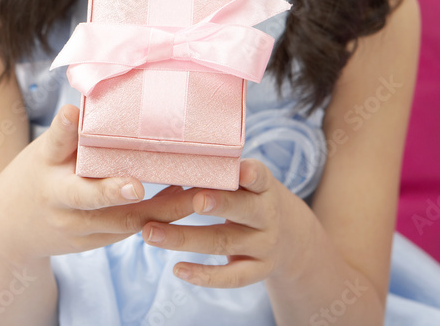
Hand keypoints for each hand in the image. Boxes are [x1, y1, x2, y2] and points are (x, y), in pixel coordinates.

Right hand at [0, 104, 199, 265]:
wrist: (9, 229)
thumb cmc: (37, 175)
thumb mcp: (44, 152)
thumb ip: (69, 133)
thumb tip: (99, 92)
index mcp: (45, 166)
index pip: (53, 143)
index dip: (62, 129)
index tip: (70, 113)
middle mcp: (58, 200)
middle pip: (87, 197)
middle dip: (112, 191)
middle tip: (136, 185)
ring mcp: (75, 227)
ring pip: (120, 221)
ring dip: (160, 209)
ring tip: (193, 192)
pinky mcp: (92, 243)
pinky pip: (128, 230)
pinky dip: (159, 218)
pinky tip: (186, 201)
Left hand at [140, 157, 317, 287]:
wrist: (289, 238)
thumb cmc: (248, 199)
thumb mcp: (245, 184)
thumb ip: (217, 175)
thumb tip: (165, 162)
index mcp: (263, 188)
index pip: (260, 178)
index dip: (251, 174)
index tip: (240, 170)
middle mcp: (266, 216)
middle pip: (244, 209)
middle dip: (220, 204)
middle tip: (196, 200)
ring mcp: (263, 246)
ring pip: (223, 242)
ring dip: (185, 238)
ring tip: (151, 233)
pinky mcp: (257, 270)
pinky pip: (230, 276)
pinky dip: (203, 275)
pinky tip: (177, 269)